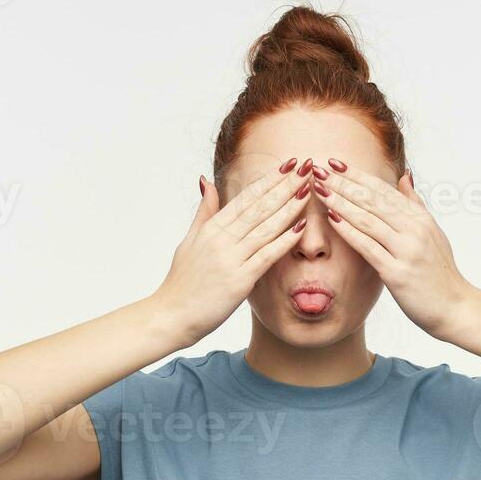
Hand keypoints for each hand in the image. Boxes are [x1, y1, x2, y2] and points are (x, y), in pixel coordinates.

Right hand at [150, 159, 310, 345]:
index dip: (269, 180)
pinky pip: (266, 256)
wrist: (171, 314)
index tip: (288, 165)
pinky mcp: (239, 280)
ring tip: (308, 190)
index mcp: (211, 228)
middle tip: (306, 166)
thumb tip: (207, 181)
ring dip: (289, 208)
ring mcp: (230, 258)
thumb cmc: (182, 282)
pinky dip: (284, 241)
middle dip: (285, 185)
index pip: (246, 198)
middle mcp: (221, 239)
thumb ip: (204, 211)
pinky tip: (301, 228)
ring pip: (265, 227)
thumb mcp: (190, 240)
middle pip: (259, 207)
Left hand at [312, 160, 477, 338]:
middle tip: (319, 169)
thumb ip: (415, 205)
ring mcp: (407, 250)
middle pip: (372, 199)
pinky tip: (332, 218)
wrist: (456, 307)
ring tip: (319, 189)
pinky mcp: (398, 273)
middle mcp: (414, 229)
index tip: (336, 162)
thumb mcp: (433, 233)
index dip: (358, 175)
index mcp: (420, 218)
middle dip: (343, 183)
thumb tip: (405, 177)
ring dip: (341, 202)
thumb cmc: (441, 273)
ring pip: (368, 219)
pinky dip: (349, 231)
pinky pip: (368, 247)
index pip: (384, 190)